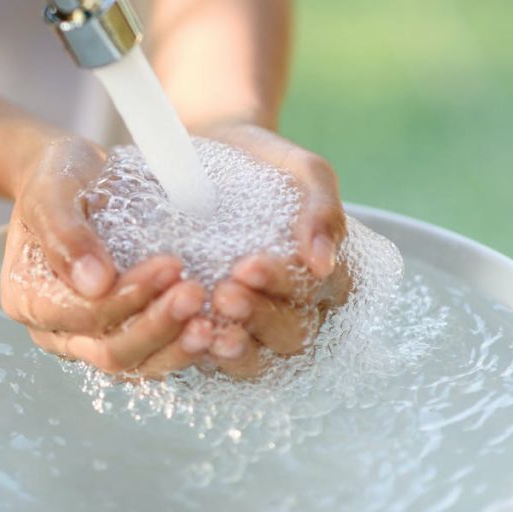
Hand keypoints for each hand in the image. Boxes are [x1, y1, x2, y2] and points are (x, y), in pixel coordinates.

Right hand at [0, 136, 213, 375]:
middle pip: (110, 352)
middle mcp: (58, 330)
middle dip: (157, 326)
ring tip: (214, 322)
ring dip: (177, 346)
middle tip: (195, 292)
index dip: (125, 298)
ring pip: (138, 364)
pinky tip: (219, 327)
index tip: (169, 266)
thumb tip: (94, 283)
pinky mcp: (127, 333)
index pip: (80, 316)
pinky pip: (158, 353)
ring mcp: (93, 337)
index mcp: (28, 298)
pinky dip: (187, 346)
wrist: (77, 175)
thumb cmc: (58, 177)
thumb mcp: (51, 190)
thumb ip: (64, 234)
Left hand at [194, 122, 351, 377]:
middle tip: (225, 293)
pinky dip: (205, 356)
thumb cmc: (261, 160)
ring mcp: (256, 324)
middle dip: (259, 317)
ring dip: (236, 349)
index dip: (285, 286)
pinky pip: (219, 361)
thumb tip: (323, 262)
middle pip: (293, 334)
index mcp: (325, 274)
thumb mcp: (300, 169)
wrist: (208, 151)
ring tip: (206, 327)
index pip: (318, 296)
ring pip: (260, 359)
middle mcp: (296, 307)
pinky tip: (188, 339)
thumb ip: (322, 207)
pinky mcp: (217, 331)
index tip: (250, 265)